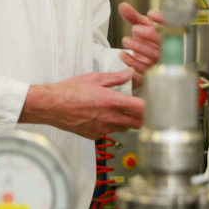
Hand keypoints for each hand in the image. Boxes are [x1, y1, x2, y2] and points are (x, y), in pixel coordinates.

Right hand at [19, 69, 143, 139]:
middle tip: (147, 109)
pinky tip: (107, 117)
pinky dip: (113, 126)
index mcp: (111, 101)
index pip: (141, 108)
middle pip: (138, 123)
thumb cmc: (69, 91)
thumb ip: (115, 77)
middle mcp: (109, 118)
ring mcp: (102, 129)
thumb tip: (129, 73)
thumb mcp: (94, 78)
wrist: (51, 106)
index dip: (152, 106)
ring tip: (127, 111)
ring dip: (129, 121)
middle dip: (145, 117)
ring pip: (125, 128)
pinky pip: (110, 132)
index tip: (157, 102)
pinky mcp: (95, 136)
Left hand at [118, 1, 162, 87]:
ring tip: (126, 40)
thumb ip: (133, 17)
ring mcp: (162, 61)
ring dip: (139, 47)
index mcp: (168, 34)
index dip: (163, 19)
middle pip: (164, 41)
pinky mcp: (153, 72)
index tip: (150, 14)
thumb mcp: (141, 27)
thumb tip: (122, 6)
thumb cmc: (147, 42)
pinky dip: (132, 61)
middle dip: (150, 34)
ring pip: (155, 55)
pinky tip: (123, 54)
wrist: (144, 62)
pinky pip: (145, 69)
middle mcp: (167, 48)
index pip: (172, 25)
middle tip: (135, 28)